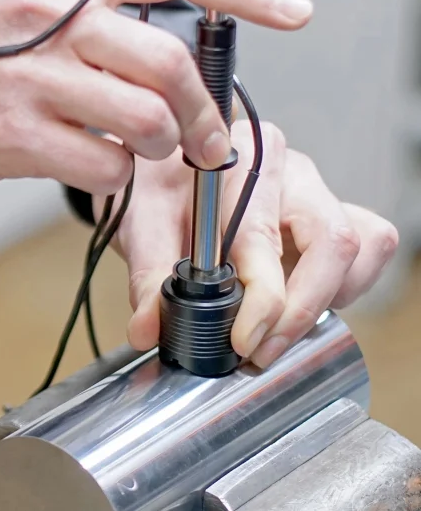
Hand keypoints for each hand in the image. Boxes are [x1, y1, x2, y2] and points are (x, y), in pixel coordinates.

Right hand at [0, 0, 313, 191]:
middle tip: (210, 140)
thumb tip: (182, 55)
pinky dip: (113, 175)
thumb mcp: (32, 7)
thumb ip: (102, 13)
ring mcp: (35, 77)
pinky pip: (106, 163)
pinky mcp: (20, 134)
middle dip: (204, 112)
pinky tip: (87, 163)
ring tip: (138, 149)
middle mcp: (53, 16)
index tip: (292, 11)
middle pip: (170, 61)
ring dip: (158, 146)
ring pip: (146, 118)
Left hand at [111, 121, 399, 366]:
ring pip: (360, 246)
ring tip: (277, 326)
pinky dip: (344, 285)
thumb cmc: (157, 188)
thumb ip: (147, 277)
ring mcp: (316, 187)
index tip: (243, 341)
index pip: (266, 236)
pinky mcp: (334, 209)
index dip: (263, 300)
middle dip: (302, 310)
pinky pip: (370, 246)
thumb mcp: (140, 225)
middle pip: (332, 242)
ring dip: (327, 298)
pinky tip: (301, 302)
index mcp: (240, 158)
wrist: (165, 166)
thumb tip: (148, 329)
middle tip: (262, 352)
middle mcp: (288, 168)